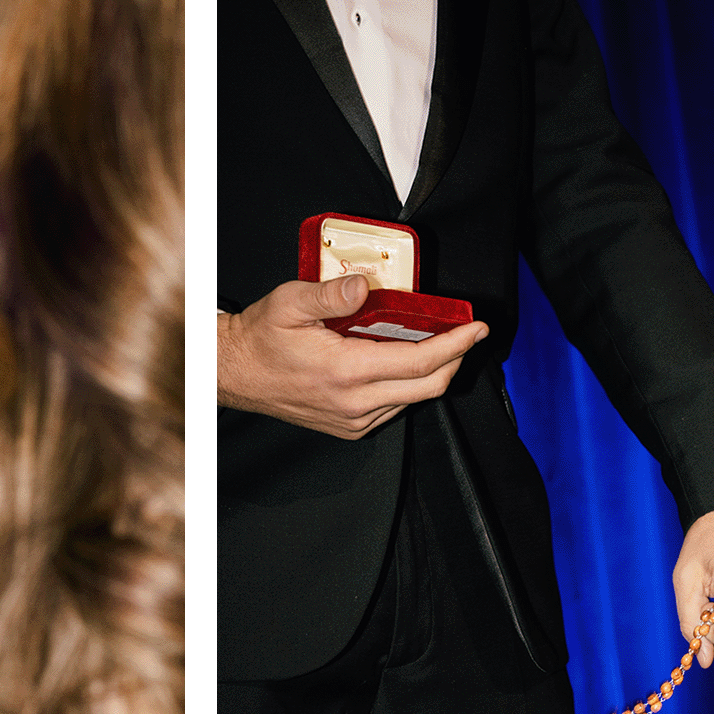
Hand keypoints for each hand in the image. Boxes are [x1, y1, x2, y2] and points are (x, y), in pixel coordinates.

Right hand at [218, 277, 488, 439]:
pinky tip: (401, 362)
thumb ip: (330, 293)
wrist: (236, 373)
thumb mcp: (290, 302)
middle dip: (456, 359)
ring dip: (431, 373)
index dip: (456, 344)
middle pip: (429, 387)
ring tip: (434, 343)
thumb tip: (363, 286)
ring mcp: (354, 420)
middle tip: (466, 335)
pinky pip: (393, 407)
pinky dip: (407, 385)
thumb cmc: (261, 338)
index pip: (420, 362)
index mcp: (345, 371)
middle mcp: (355, 403)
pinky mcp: (350, 427)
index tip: (477, 328)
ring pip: (413, 399)